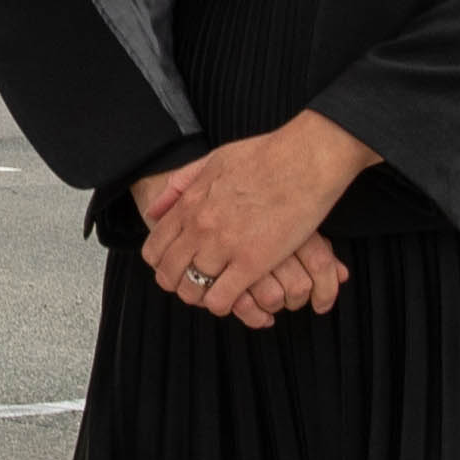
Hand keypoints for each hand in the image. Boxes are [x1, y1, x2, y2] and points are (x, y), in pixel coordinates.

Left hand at [131, 113, 368, 326]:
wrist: (304, 159)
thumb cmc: (264, 156)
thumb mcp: (212, 160)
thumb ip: (180, 184)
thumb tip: (154, 209)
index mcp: (189, 203)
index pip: (155, 248)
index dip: (161, 264)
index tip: (174, 267)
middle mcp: (200, 227)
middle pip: (169, 273)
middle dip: (176, 284)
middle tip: (191, 286)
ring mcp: (224, 245)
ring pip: (192, 290)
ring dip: (200, 296)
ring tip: (212, 293)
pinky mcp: (251, 262)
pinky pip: (221, 298)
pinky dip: (222, 304)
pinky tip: (232, 298)